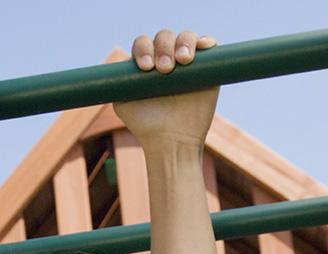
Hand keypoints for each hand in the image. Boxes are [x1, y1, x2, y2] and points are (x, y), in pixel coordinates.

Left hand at [113, 30, 218, 148]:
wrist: (172, 142)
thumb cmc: (145, 125)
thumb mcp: (123, 104)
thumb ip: (118, 83)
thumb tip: (121, 66)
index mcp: (146, 64)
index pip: (143, 44)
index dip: (144, 49)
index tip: (146, 68)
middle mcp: (166, 59)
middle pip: (164, 37)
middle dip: (163, 48)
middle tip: (166, 69)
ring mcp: (188, 62)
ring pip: (186, 37)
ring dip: (184, 42)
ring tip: (183, 61)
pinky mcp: (208, 68)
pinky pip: (208, 45)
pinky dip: (206, 41)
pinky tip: (205, 46)